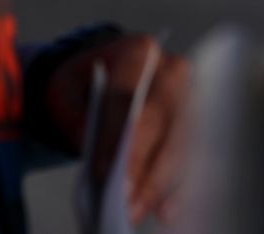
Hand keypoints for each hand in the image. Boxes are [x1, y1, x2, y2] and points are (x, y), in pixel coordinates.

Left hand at [44, 34, 189, 224]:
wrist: (101, 82)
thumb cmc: (85, 87)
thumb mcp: (65, 93)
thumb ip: (75, 117)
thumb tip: (91, 146)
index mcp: (139, 52)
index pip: (130, 93)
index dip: (119, 132)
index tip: (105, 169)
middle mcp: (173, 71)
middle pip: (162, 121)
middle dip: (142, 165)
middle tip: (123, 201)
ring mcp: (191, 100)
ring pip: (181, 145)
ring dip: (159, 183)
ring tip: (135, 212)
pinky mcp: (198, 128)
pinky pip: (194, 162)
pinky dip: (180, 190)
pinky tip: (166, 212)